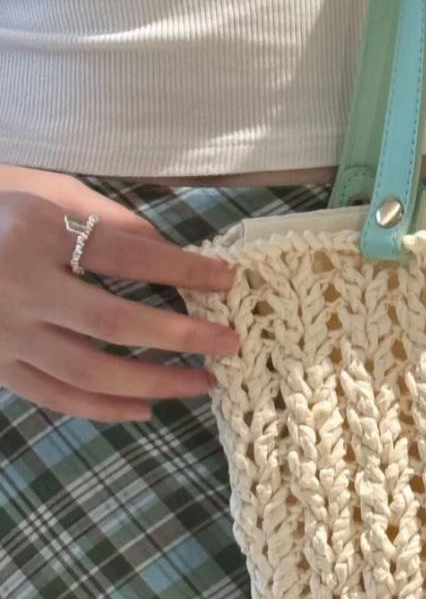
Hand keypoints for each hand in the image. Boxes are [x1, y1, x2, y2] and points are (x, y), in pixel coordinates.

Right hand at [0, 165, 242, 425]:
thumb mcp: (44, 190)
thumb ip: (106, 217)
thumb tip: (168, 251)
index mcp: (36, 234)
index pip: (125, 255)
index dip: (183, 268)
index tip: (229, 278)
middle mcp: (19, 289)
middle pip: (113, 321)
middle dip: (181, 335)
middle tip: (230, 342)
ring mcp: (3, 334)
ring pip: (87, 371)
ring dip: (152, 381)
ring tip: (202, 381)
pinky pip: (53, 396)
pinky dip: (102, 408)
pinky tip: (144, 408)